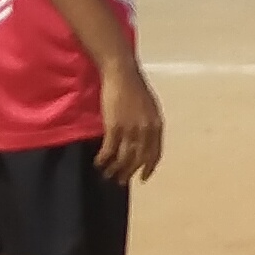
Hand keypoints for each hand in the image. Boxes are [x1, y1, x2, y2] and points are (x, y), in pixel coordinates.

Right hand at [95, 57, 164, 183]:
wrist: (122, 74)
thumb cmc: (135, 87)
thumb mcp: (150, 107)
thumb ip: (149, 124)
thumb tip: (144, 140)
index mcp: (156, 125)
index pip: (155, 153)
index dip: (148, 168)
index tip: (142, 178)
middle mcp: (146, 130)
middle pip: (138, 159)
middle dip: (128, 172)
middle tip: (120, 180)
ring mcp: (130, 129)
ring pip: (123, 158)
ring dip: (114, 169)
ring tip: (107, 174)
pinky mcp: (114, 127)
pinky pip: (109, 150)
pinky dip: (103, 159)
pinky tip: (98, 162)